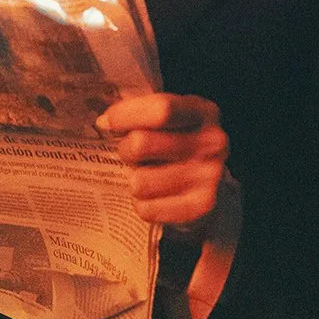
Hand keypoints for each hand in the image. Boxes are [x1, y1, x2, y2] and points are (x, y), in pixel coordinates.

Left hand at [96, 93, 228, 226]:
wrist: (213, 188)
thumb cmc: (180, 143)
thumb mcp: (172, 118)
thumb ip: (142, 111)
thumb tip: (104, 122)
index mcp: (203, 111)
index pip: (160, 109)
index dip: (126, 114)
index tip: (106, 122)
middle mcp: (213, 142)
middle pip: (142, 144)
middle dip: (125, 149)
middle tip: (130, 153)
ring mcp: (209, 176)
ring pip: (139, 181)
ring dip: (135, 179)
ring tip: (146, 175)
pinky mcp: (200, 208)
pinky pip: (147, 208)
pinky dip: (143, 204)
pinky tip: (155, 196)